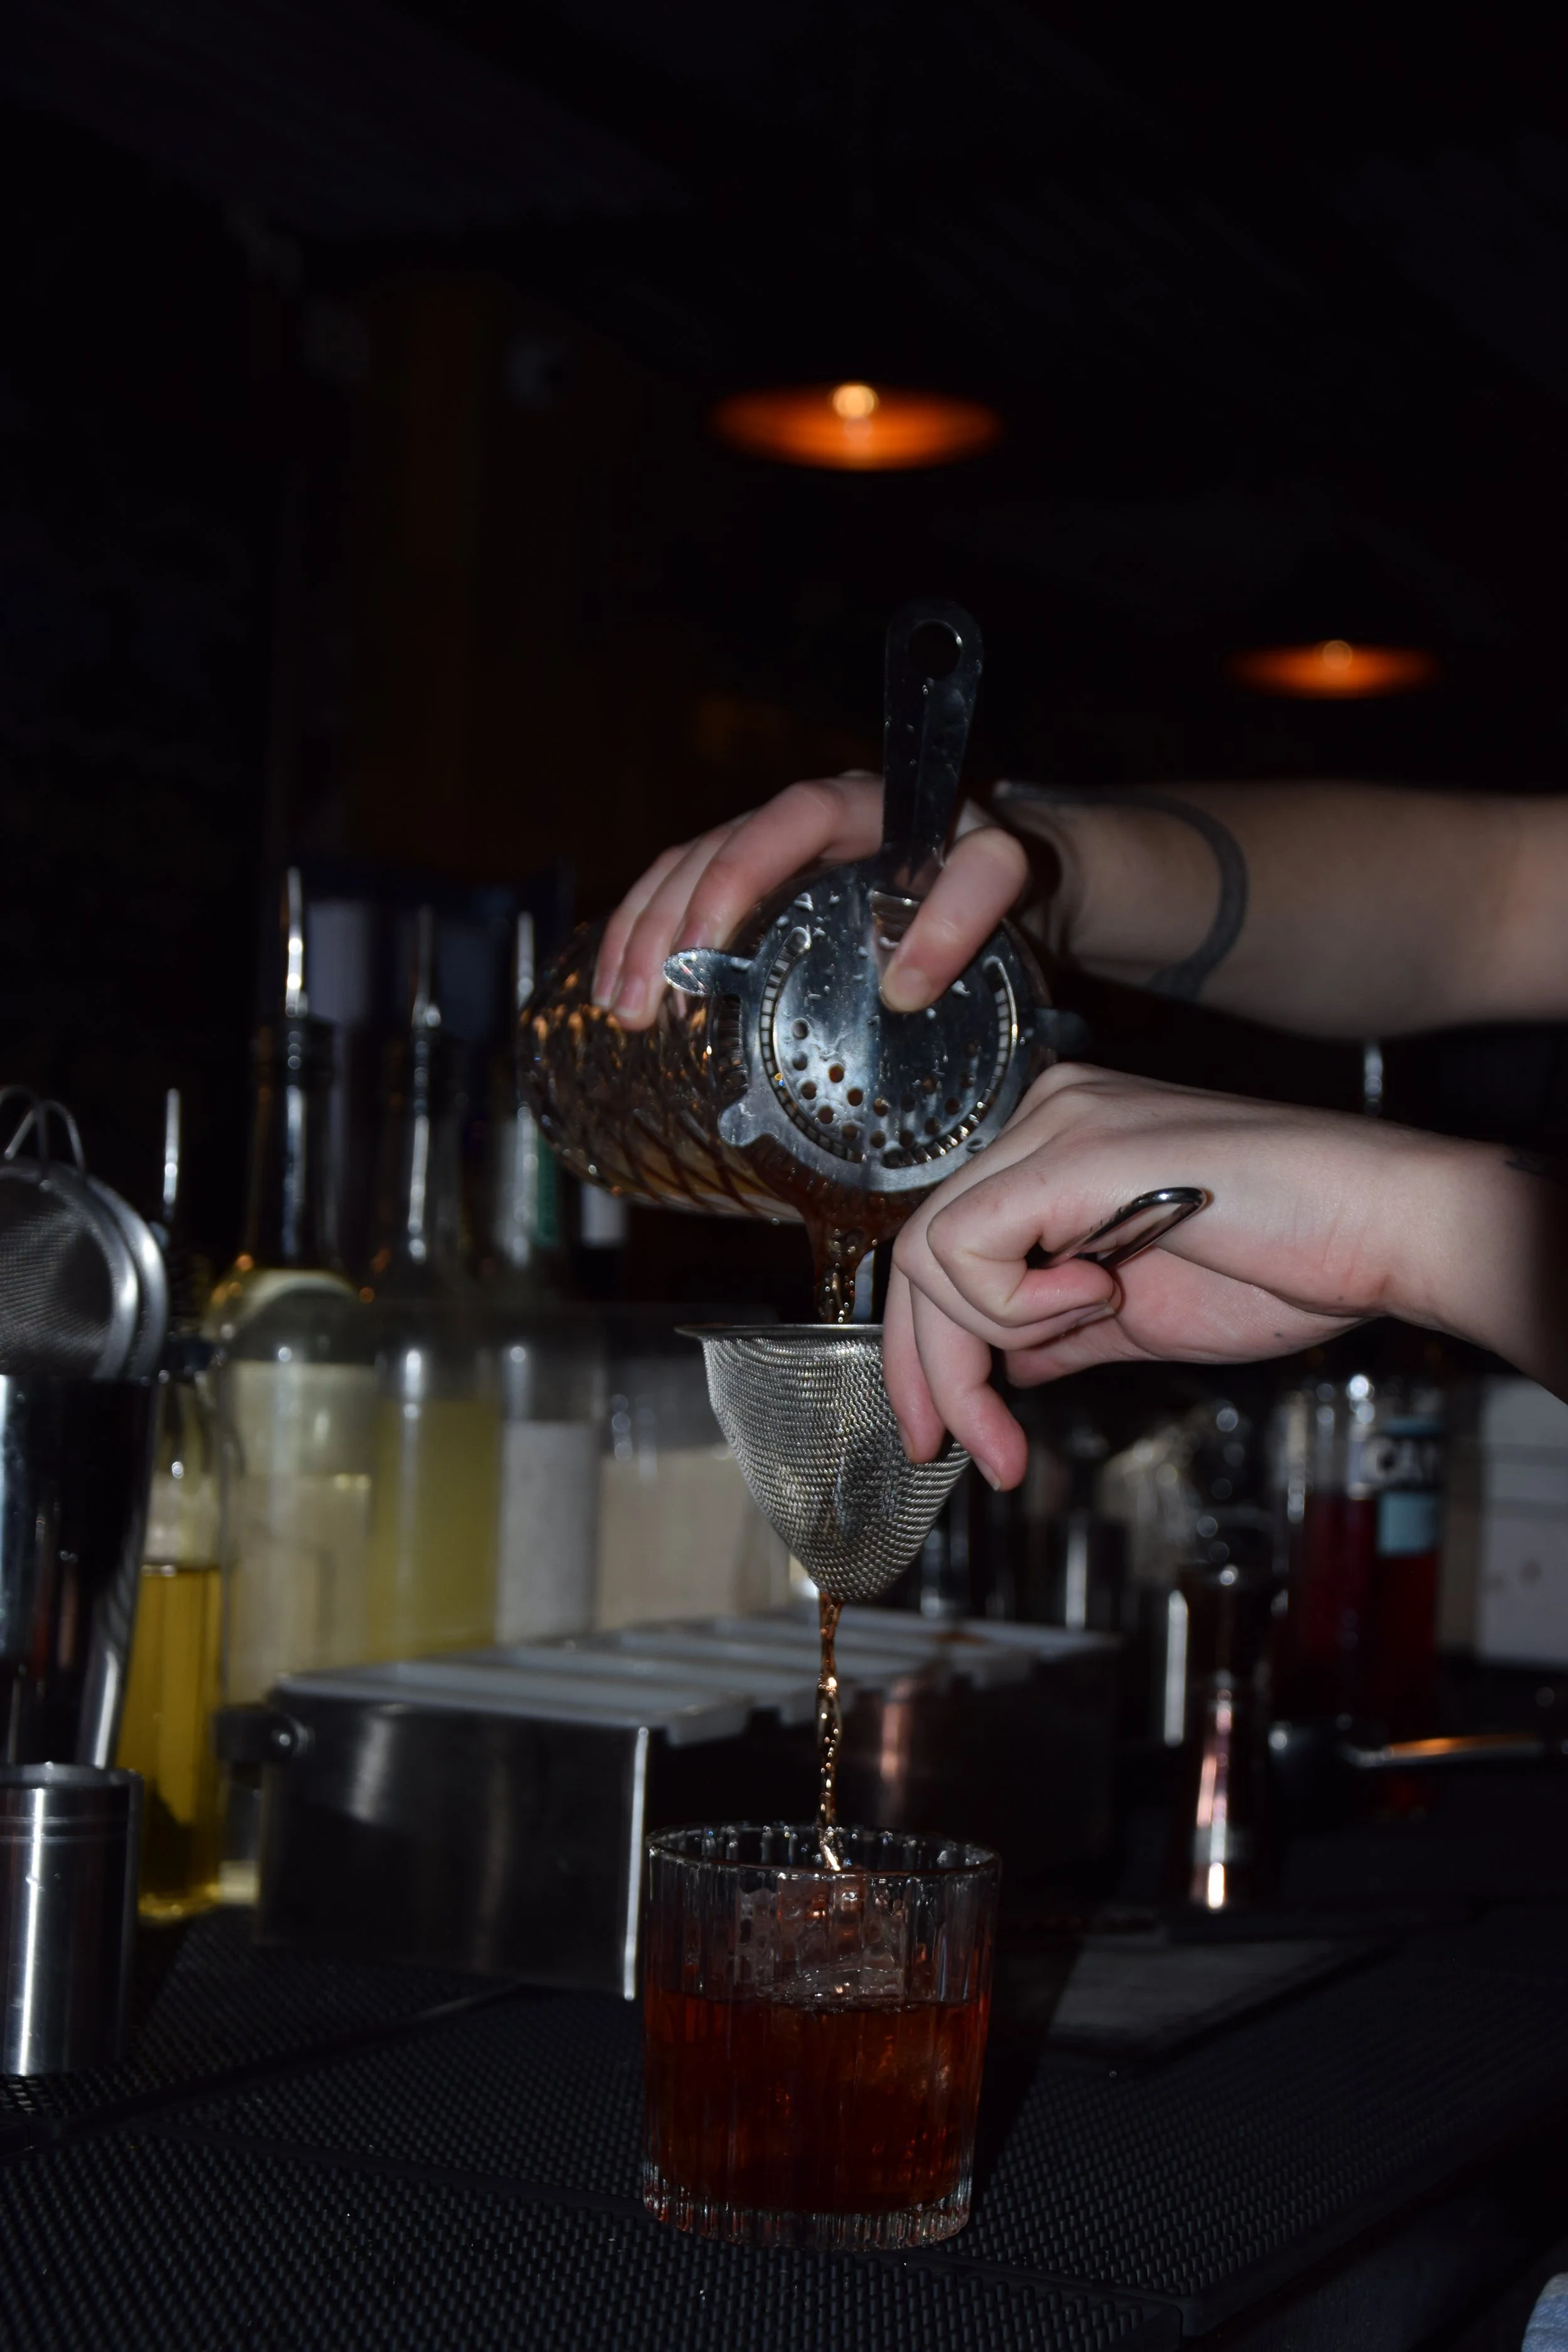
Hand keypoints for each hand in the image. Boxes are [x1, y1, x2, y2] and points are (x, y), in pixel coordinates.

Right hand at [592, 775, 1029, 1026]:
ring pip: (680, 874)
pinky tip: (619, 994)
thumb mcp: (998, 874)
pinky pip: (676, 898)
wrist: (977, 862)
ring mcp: (765, 851)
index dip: (735, 875)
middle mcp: (797, 820)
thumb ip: (969, 910)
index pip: (785, 821)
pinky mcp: (747, 887)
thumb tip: (904, 985)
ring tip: (622, 1012)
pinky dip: (641, 943)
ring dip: (640, 941)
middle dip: (667, 928)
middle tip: (648, 1004)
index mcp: (854, 803)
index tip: (704, 946)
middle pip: (710, 852)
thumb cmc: (981, 868)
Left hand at [884, 1064, 1475, 1488]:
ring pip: (928, 1254)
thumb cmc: (1289, 1265)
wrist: (1378, 1233)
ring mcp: (1057, 1125)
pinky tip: (1092, 1301)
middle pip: (920, 1255)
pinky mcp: (1074, 1149)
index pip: (946, 1250)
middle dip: (926, 1371)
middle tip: (950, 1449)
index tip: (953, 1437)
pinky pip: (968, 1243)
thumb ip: (1059, 1328)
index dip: (931, 1353)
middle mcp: (1046, 1121)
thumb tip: (999, 1366)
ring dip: (969, 1355)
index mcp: (1059, 1151)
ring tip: (1048, 1375)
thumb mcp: (1140, 1314)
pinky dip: (1009, 1304)